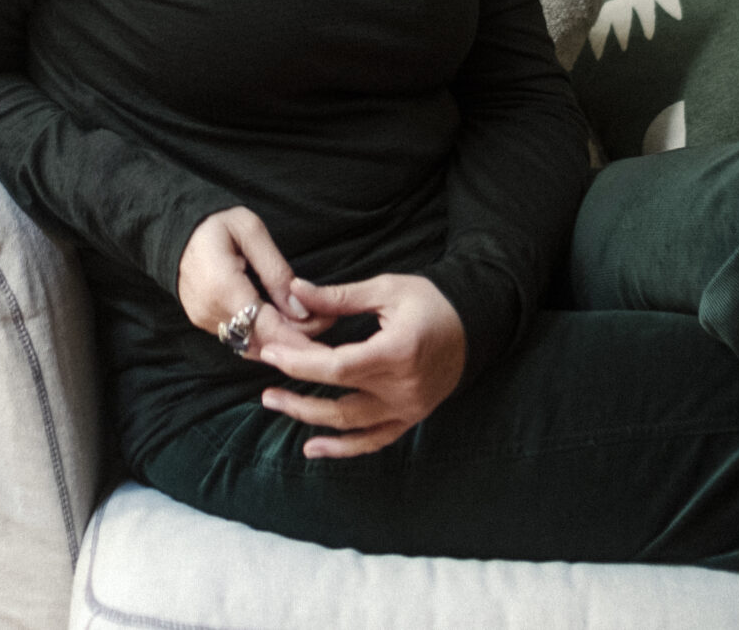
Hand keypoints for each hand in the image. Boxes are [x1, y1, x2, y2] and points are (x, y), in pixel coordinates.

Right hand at [177, 207, 330, 350]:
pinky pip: (240, 340)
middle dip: (298, 340)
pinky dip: (265, 337)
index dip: (301, 338)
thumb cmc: (214, 222)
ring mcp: (205, 321)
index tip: (330, 333)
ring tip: (310, 321)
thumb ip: (277, 272)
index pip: (268, 328)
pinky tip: (284, 325)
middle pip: (263, 342)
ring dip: (283, 341)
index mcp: (223, 288)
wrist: (172, 229)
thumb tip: (301, 311)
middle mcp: (211, 312)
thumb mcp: (251, 231)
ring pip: (252, 346)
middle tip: (327, 318)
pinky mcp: (204, 323)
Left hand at [253, 273, 465, 458]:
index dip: (300, 364)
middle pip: (339, 402)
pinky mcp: (411, 418)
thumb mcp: (386, 289)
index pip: (338, 367)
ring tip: (277, 407)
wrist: (473, 326)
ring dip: (311, 420)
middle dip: (296, 398)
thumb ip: (338, 296)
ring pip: (351, 425)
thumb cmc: (430, 302)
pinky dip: (344, 448)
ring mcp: (408, 408)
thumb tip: (294, 291)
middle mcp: (403, 388)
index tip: (271, 354)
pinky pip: (374, 439)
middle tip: (265, 392)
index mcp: (397, 352)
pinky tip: (314, 449)